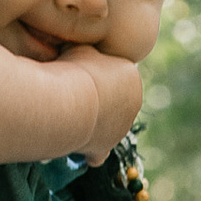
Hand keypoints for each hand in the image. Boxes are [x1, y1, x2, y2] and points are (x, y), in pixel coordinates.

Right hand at [63, 44, 142, 163]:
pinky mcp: (104, 147)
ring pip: (106, 124)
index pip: (113, 73)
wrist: (70, 101)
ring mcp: (121, 127)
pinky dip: (90, 152)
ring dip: (91, 121)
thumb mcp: (81, 48)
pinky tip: (79, 149)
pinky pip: (98, 153)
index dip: (93, 72)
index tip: (75, 71)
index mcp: (130, 75)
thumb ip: (87, 51)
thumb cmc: (74, 70)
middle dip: (95, 98)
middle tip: (71, 92)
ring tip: (68, 112)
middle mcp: (133, 103)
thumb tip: (80, 50)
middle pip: (112, 100)